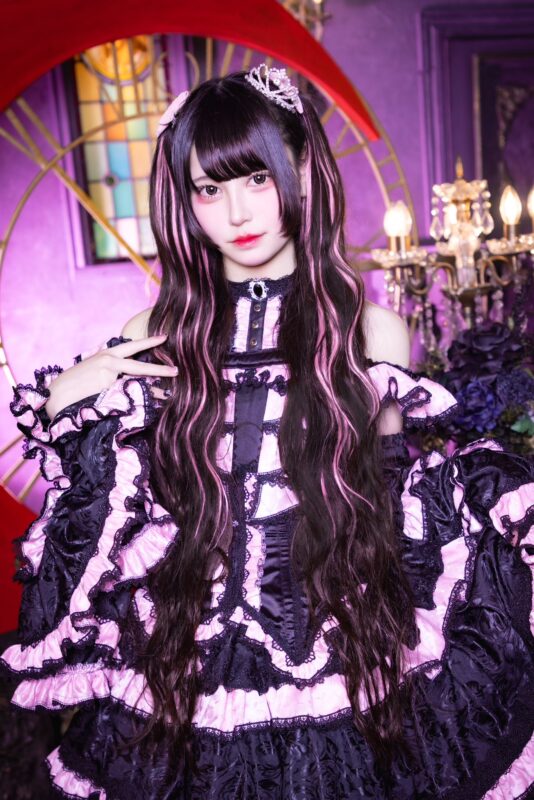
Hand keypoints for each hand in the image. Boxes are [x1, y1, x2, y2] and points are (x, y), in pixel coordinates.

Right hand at [45, 335, 176, 418]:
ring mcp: (108, 375)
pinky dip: (137, 400)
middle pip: (139, 364)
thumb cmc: (75, 382)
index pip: (131, 346)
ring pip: (135, 383)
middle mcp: (109, 361)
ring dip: (152, 390)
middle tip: (176, 370)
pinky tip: (147, 404)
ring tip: (167, 395)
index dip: (149, 341)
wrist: (58, 393)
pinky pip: (126, 395)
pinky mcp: (106, 389)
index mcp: (107, 355)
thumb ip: (111, 367)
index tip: (164, 337)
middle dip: (159, 368)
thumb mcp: (93, 368)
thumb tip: (128, 371)